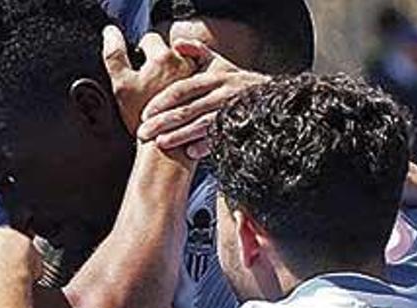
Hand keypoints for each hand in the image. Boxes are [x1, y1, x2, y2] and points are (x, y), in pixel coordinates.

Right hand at [103, 26, 197, 135]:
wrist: (167, 150)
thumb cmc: (143, 120)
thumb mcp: (121, 85)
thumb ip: (114, 54)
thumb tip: (110, 32)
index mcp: (164, 57)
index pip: (149, 40)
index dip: (138, 52)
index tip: (135, 69)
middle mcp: (184, 64)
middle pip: (166, 52)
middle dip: (155, 64)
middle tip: (146, 86)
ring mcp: (196, 80)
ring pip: (180, 68)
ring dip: (169, 76)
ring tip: (156, 97)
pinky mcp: (201, 97)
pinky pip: (191, 87)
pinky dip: (183, 92)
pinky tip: (171, 107)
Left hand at [138, 43, 269, 158]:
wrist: (274, 97)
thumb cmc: (240, 82)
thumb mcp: (220, 63)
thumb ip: (197, 52)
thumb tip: (177, 43)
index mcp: (214, 78)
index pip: (182, 89)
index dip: (162, 100)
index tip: (145, 113)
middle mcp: (222, 94)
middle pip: (187, 108)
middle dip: (163, 122)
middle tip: (143, 133)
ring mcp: (232, 111)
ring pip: (202, 124)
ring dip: (180, 135)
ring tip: (161, 143)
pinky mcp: (241, 126)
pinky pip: (222, 137)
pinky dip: (207, 145)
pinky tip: (191, 153)